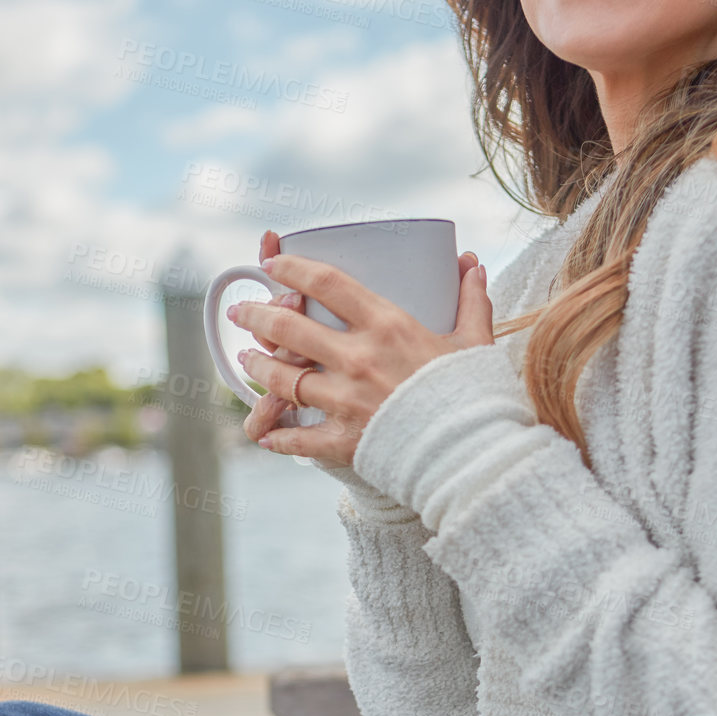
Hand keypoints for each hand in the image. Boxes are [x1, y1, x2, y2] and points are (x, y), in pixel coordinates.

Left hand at [232, 234, 492, 467]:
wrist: (474, 452)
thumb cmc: (474, 394)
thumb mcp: (475, 341)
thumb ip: (471, 301)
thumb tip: (473, 266)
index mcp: (388, 326)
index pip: (327, 283)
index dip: (292, 268)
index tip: (271, 263)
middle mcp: (358, 359)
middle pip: (290, 328)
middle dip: (257, 316)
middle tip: (241, 311)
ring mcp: (346, 400)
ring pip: (283, 378)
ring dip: (258, 368)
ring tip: (245, 360)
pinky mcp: (343, 440)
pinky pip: (297, 437)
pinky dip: (277, 437)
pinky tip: (265, 434)